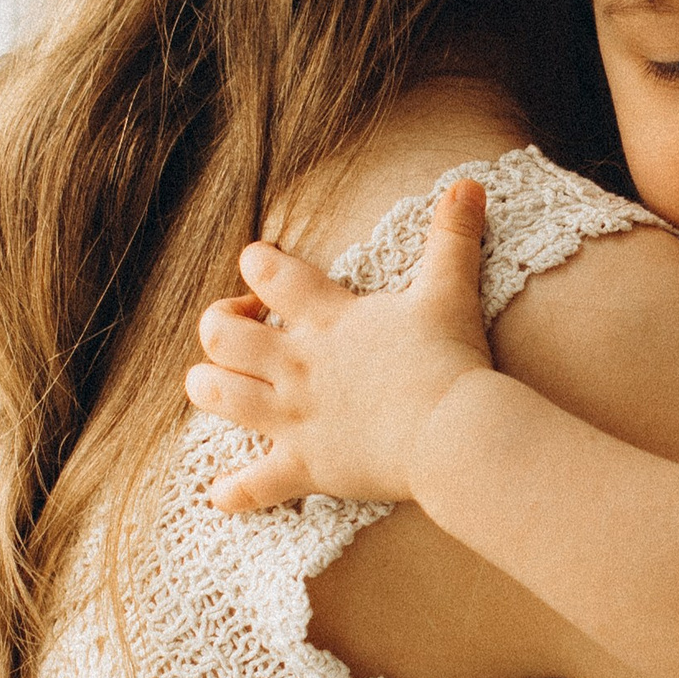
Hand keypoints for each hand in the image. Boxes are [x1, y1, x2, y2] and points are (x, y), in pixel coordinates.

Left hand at [187, 178, 494, 514]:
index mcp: (328, 318)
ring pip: (217, 395)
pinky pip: (254, 485)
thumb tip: (469, 184)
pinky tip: (223, 493)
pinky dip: (235, 491)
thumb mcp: (449, 292)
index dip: (255, 264)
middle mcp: (298, 365)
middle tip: (243, 332)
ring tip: (220, 385)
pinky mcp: (305, 466)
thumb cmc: (450, 361)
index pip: (267, 273)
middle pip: (221, 335)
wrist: (454, 433)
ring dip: (209, 386)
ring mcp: (295, 417)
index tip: (262, 270)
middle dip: (218, 327)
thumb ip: (452, 238)